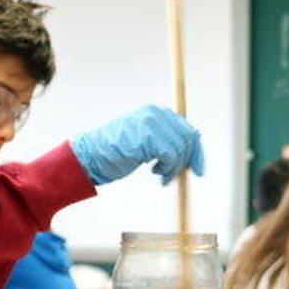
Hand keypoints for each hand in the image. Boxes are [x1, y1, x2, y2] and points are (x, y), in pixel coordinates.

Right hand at [72, 105, 204, 185]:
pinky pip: (170, 156)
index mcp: (156, 112)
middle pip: (188, 137)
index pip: (187, 129)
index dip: (196, 152)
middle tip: (174, 176)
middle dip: (187, 160)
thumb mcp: (144, 140)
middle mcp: (156, 113)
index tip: (198, 170)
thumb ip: (164, 140)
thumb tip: (190, 152)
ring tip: (160, 175)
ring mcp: (152, 124)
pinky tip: (154, 172)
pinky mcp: (147, 137)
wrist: (90, 156)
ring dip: (174, 168)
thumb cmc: (115, 152)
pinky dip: (167, 169)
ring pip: (180, 149)